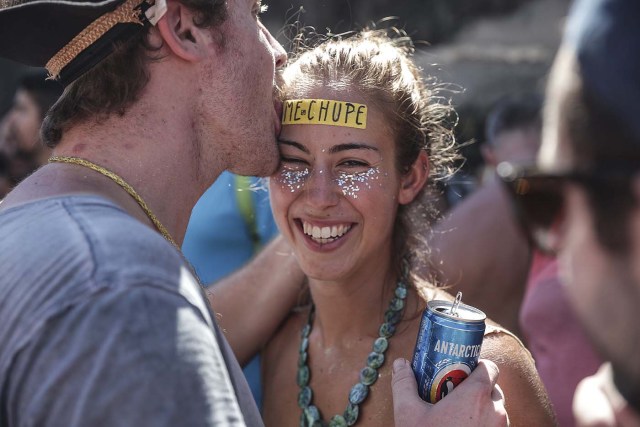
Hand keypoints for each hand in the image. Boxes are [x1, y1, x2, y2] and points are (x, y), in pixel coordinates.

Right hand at [391, 358, 508, 426]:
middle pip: (492, 389)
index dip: (475, 365)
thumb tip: (400, 364)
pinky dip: (483, 426)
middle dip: (475, 389)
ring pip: (496, 411)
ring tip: (457, 418)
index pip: (489, 368)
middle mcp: (496, 411)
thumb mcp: (408, 414)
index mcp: (476, 395)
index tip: (459, 371)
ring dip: (481, 410)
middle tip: (453, 395)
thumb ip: (404, 384)